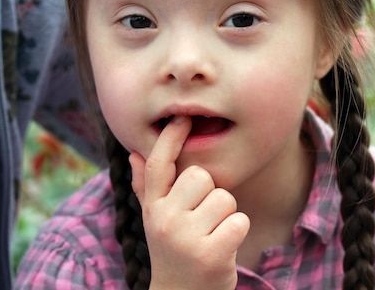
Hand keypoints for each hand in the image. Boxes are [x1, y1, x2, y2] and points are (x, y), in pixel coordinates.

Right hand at [129, 116, 249, 289]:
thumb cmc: (175, 250)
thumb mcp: (156, 220)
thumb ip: (147, 187)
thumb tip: (134, 153)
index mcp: (153, 207)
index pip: (159, 164)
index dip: (171, 138)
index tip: (182, 119)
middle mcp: (164, 219)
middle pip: (202, 176)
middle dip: (211, 195)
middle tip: (204, 220)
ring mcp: (185, 237)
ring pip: (225, 198)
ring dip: (226, 216)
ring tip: (212, 236)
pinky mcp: (211, 254)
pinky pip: (239, 220)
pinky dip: (237, 232)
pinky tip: (223, 248)